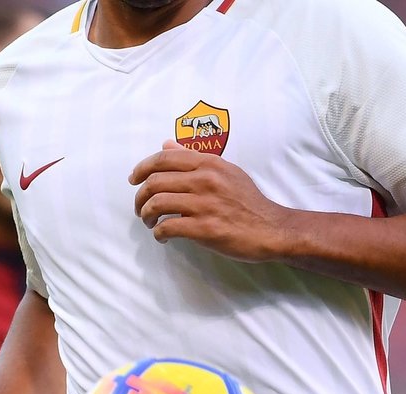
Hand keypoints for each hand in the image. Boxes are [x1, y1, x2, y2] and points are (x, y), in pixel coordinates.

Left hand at [129, 140, 295, 261]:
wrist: (271, 229)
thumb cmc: (248, 201)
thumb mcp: (224, 171)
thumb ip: (194, 158)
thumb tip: (166, 144)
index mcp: (209, 163)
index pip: (164, 158)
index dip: (142, 168)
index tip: (134, 180)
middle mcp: (205, 180)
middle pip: (155, 182)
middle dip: (140, 196)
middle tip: (140, 208)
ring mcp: (204, 204)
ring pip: (157, 204)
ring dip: (146, 215)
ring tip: (150, 223)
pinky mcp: (205, 229)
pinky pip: (168, 227)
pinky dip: (159, 233)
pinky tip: (163, 237)